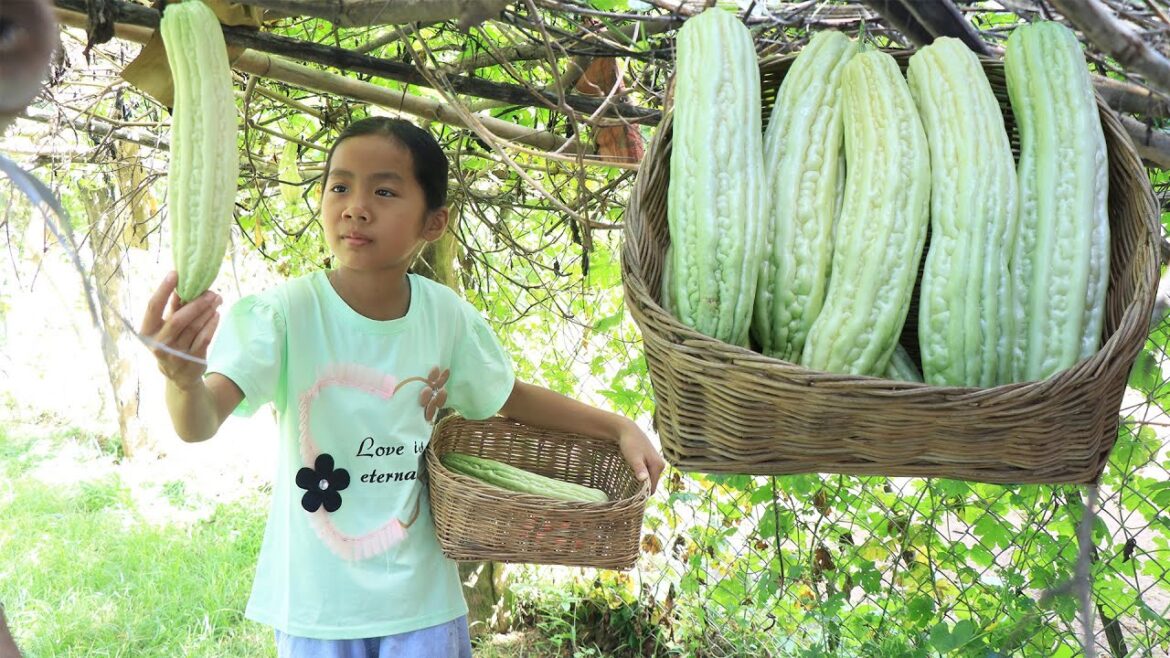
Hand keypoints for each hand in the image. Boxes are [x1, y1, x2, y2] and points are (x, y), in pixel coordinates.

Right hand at [140, 271, 221, 388]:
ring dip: (208, 311)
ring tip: (217, 300)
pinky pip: (205, 338)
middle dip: (196, 303)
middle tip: (211, 292)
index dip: (163, 289)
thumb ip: (172, 307)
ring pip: (195, 327)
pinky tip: (216, 315)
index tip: (175, 273)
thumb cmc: (171, 342)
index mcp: (147, 331)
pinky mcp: (192, 360)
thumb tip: (182, 283)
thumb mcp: (166, 326)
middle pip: (178, 319)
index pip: (152, 307)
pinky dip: (212, 324)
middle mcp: (158, 344)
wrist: (179, 375)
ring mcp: (176, 354)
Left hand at [617, 419, 665, 494]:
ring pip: (649, 478)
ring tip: (629, 479)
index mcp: (658, 465)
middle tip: (627, 488)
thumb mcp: (633, 458)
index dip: (643, 493)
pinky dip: (641, 475)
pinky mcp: (652, 460)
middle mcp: (661, 464)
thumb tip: (644, 480)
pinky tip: (632, 472)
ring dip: (641, 481)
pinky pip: (648, 472)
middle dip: (642, 487)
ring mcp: (657, 462)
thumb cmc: (630, 444)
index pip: (652, 488)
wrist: (628, 430)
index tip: (630, 495)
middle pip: (652, 483)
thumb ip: (640, 469)